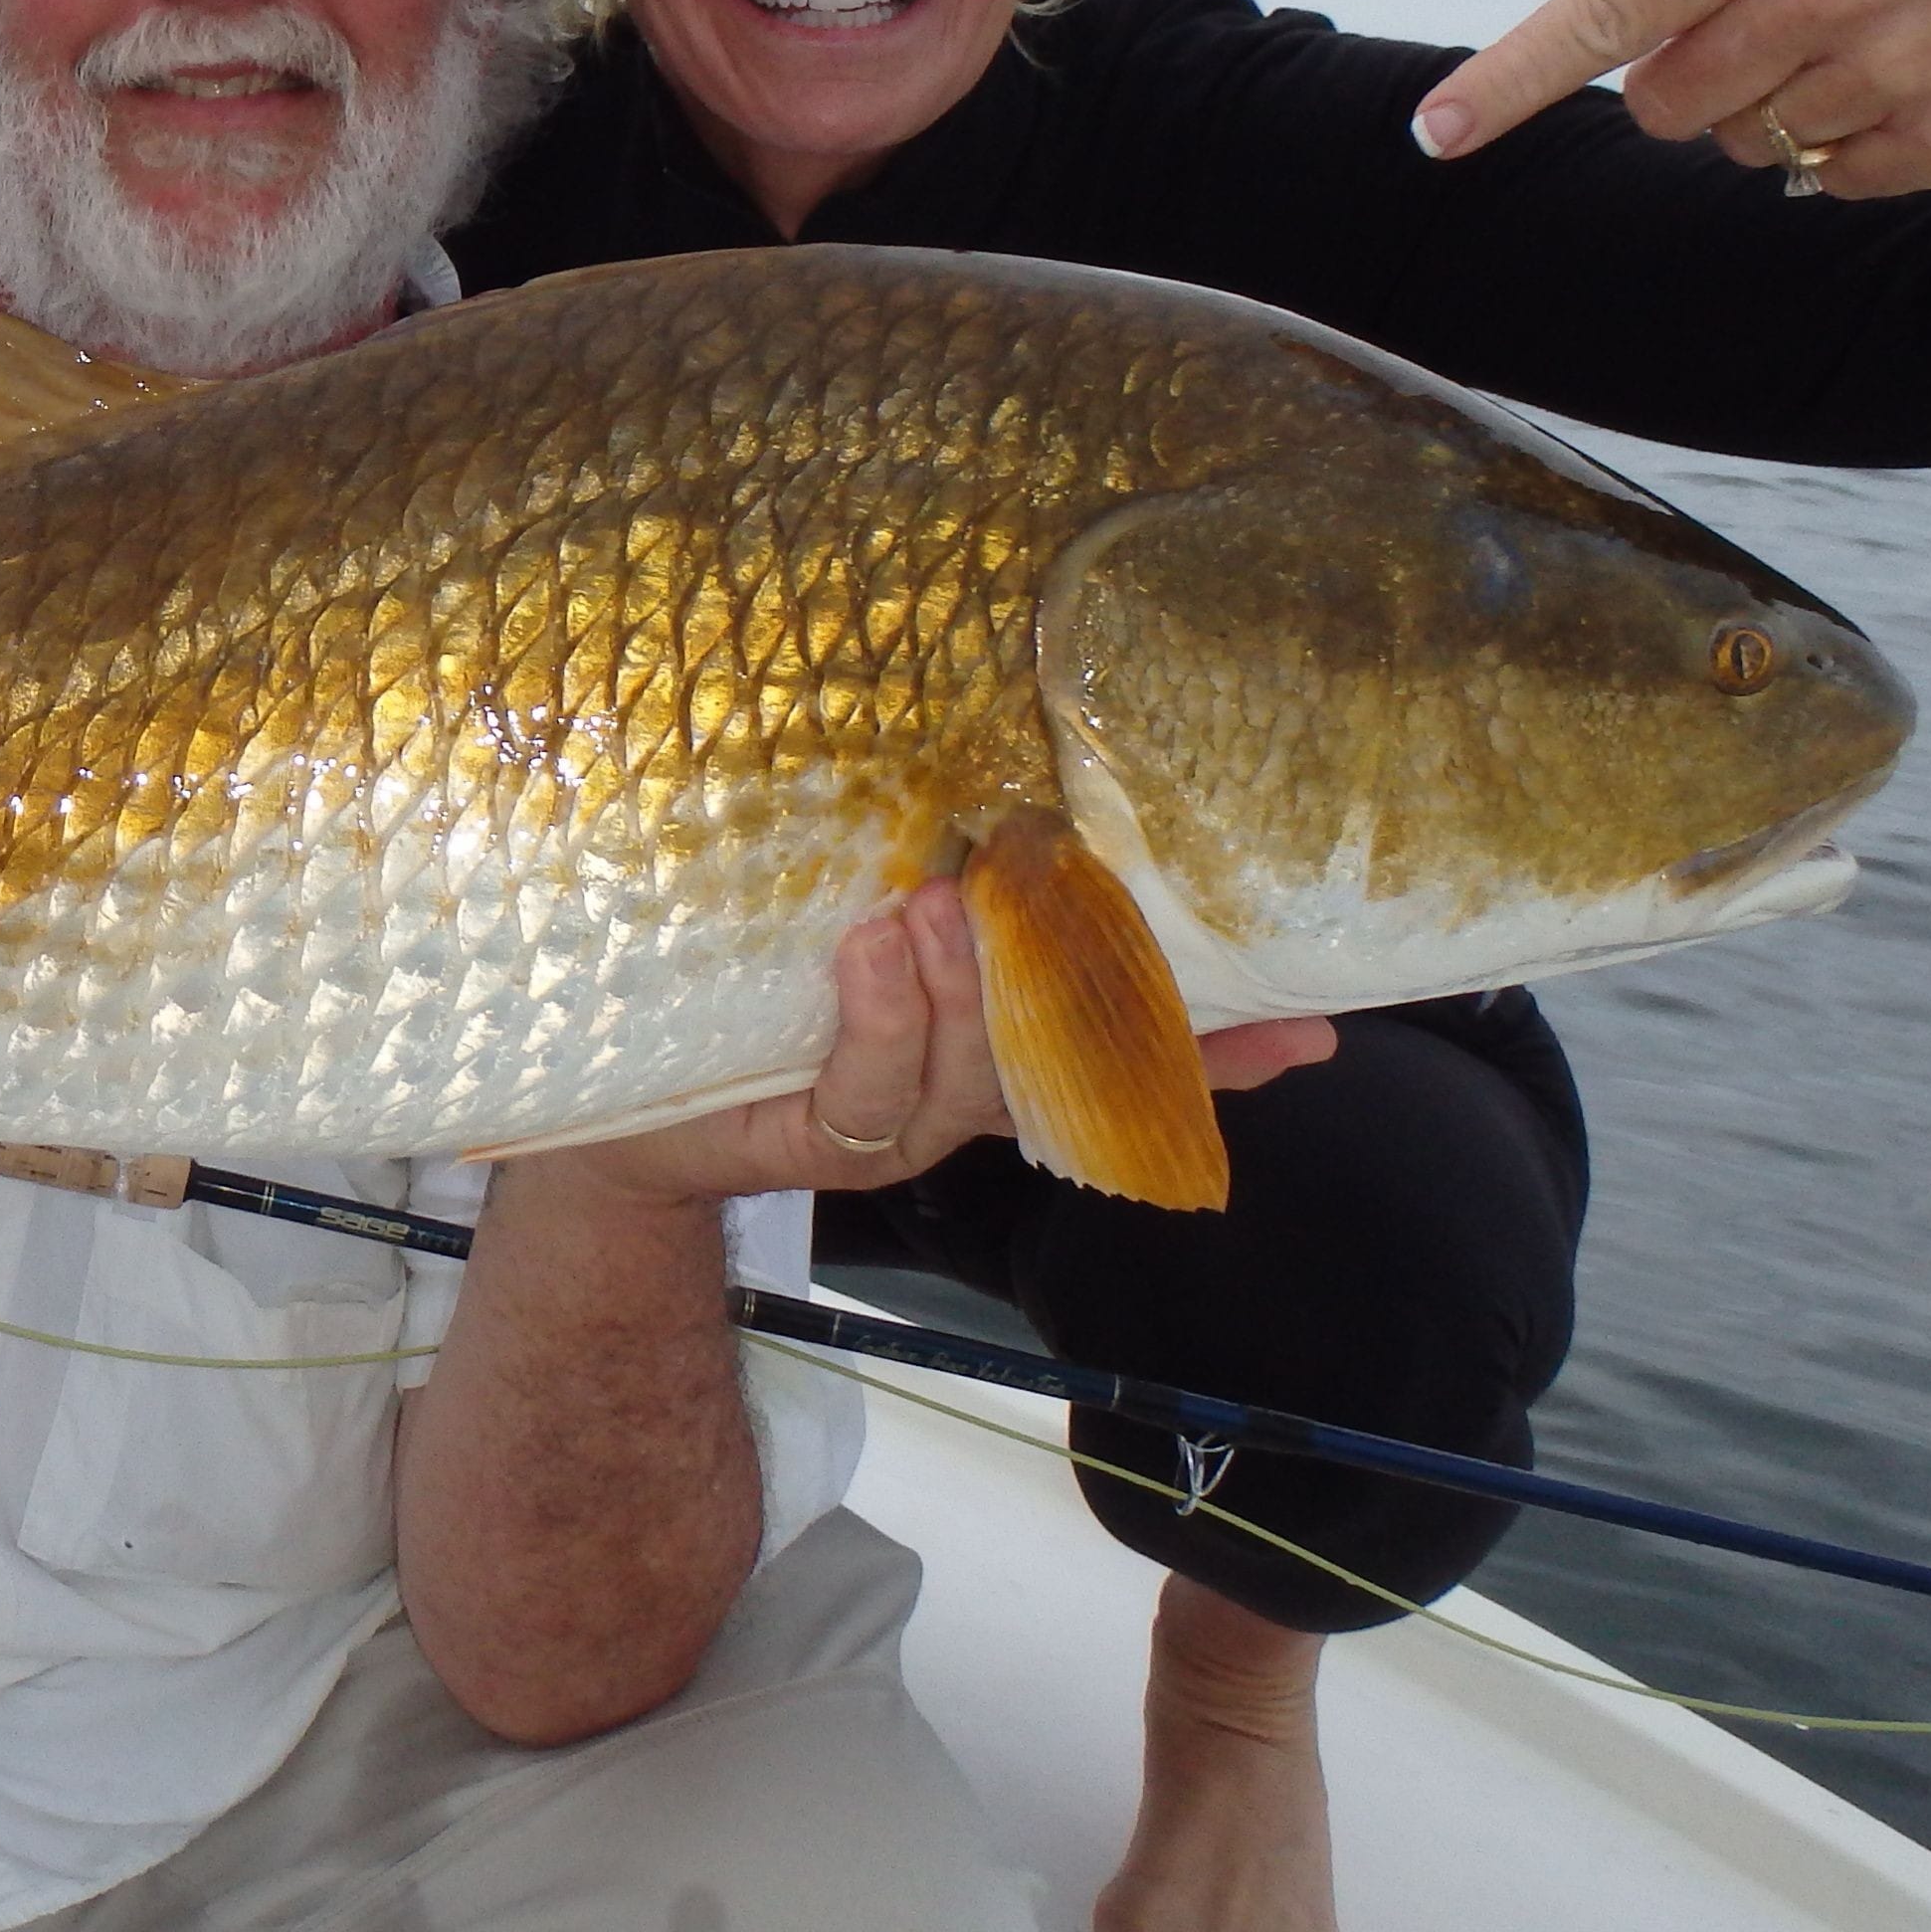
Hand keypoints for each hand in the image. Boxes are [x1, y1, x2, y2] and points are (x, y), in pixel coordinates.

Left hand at [531, 884, 1338, 1211]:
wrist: (614, 1100)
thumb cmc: (743, 989)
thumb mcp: (841, 921)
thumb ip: (933, 884)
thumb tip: (1012, 794)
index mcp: (990, 1041)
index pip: (1131, 1046)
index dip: (1222, 1045)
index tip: (1315, 1026)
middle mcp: (961, 1090)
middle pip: (1068, 1060)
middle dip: (1096, 997)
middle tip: (1083, 901)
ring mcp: (895, 1122)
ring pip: (974, 1073)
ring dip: (967, 986)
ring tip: (940, 905)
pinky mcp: (817, 1138)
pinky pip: (872, 1087)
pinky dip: (881, 1016)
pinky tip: (872, 950)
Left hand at [1407, 0, 1930, 194]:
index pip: (1605, 15)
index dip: (1509, 79)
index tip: (1432, 134)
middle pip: (1663, 106)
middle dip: (1691, 79)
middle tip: (1770, 22)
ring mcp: (1896, 69)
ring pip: (1744, 147)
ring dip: (1773, 111)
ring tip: (1851, 41)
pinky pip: (1831, 184)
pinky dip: (1852, 149)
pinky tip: (1902, 81)